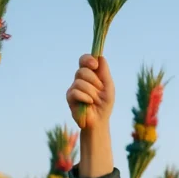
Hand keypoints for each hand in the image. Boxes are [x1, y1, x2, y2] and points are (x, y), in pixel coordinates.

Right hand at [67, 55, 114, 177]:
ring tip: (95, 100)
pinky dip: (85, 98)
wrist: (99, 120)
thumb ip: (104, 72)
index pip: (84, 60)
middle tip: (99, 90)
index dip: (88, 59)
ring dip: (92, 92)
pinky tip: (89, 103)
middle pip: (83, 70)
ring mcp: (74, 87)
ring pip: (80, 82)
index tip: (94, 64)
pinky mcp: (69, 97)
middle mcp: (80, 79)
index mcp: (91, 74)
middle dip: (94, 80)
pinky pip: (76, 92)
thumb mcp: (108, 87)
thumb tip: (100, 57)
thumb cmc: (105, 103)